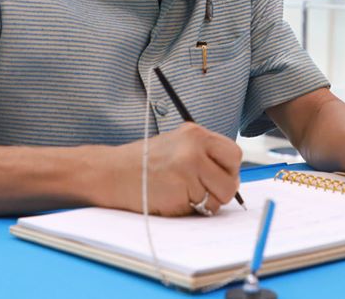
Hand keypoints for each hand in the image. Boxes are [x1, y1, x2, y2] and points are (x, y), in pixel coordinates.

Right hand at [101, 123, 241, 216]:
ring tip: (183, 194)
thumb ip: (203, 155)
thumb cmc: (143, 163)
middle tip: (205, 191)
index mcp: (195, 134)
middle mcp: (195, 147)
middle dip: (223, 189)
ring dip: (205, 203)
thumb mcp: (177, 146)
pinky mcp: (181, 190)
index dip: (229, 170)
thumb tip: (229, 177)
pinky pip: (200, 208)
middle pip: (231, 177)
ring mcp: (188, 168)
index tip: (218, 177)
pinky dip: (190, 210)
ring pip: (218, 197)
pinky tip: (172, 199)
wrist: (111, 172)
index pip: (233, 154)